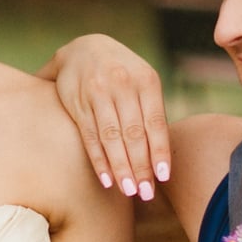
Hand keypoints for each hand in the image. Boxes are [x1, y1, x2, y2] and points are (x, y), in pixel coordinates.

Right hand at [39, 33, 170, 200]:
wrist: (83, 48)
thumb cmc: (122, 73)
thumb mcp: (142, 81)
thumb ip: (151, 112)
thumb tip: (163, 157)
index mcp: (146, 80)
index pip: (156, 123)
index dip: (159, 152)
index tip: (162, 177)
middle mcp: (122, 85)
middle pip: (134, 134)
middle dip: (141, 167)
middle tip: (146, 194)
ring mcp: (98, 94)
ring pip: (112, 138)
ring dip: (121, 168)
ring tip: (129, 191)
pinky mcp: (78, 103)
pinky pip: (91, 137)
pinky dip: (99, 160)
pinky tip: (107, 179)